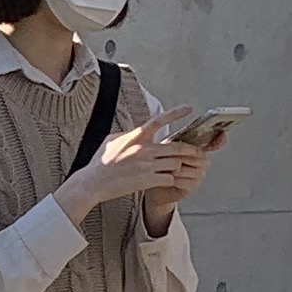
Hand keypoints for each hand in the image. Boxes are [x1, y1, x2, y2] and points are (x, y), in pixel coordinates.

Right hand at [68, 118, 216, 225]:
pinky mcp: (147, 180)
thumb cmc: (100, 163)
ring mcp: (146, 165)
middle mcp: (143, 149)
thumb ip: (127, 134)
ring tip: (175, 170)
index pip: (159, 121)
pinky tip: (165, 181)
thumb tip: (137, 131)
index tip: (189, 109)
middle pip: (176, 147)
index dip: (176, 113)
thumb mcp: (110, 141)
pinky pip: (169, 178)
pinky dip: (170, 180)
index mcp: (136, 137)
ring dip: (177, 167)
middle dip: (190, 150)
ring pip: (175, 163)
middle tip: (199, 152)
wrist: (93, 183)